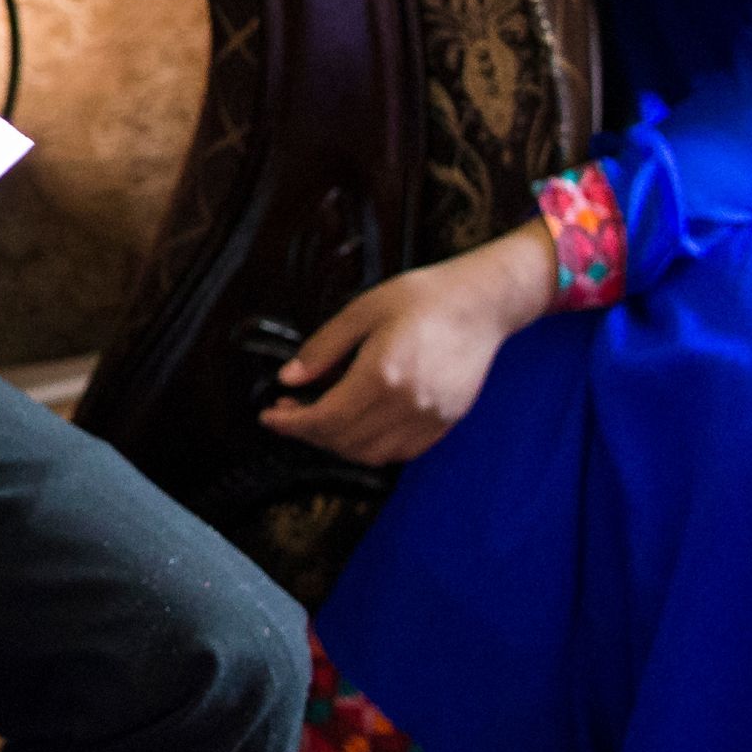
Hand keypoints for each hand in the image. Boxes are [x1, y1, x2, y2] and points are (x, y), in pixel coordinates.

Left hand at [261, 223, 554, 464]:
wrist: (482, 302)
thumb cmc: (423, 298)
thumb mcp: (362, 310)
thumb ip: (323, 348)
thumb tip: (289, 378)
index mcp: (382, 375)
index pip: (325, 419)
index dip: (291, 423)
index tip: (269, 416)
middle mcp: (407, 405)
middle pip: (344, 441)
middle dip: (309, 433)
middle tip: (290, 410)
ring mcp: (429, 419)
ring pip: (371, 454)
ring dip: (338, 444)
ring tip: (321, 418)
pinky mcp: (446, 423)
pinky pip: (400, 452)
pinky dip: (371, 448)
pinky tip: (358, 425)